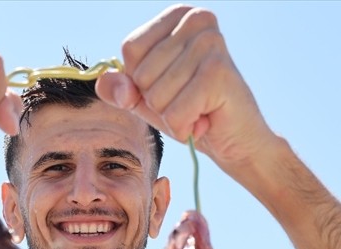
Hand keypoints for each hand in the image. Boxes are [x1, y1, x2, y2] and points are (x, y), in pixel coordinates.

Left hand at [96, 5, 273, 168]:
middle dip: (158, 102)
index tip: (170, 85)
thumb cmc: (191, 113)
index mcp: (178, 16)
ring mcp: (209, 43)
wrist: (234, 141)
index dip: (140, 81)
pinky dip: (184, 128)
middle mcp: (196, 20)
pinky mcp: (218, 72)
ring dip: (173, 117)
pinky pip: (174, 113)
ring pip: (156, 96)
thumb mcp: (145, 99)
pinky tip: (205, 120)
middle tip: (189, 101)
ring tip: (198, 110)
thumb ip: (119, 87)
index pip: (131, 49)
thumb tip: (105, 81)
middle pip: (142, 74)